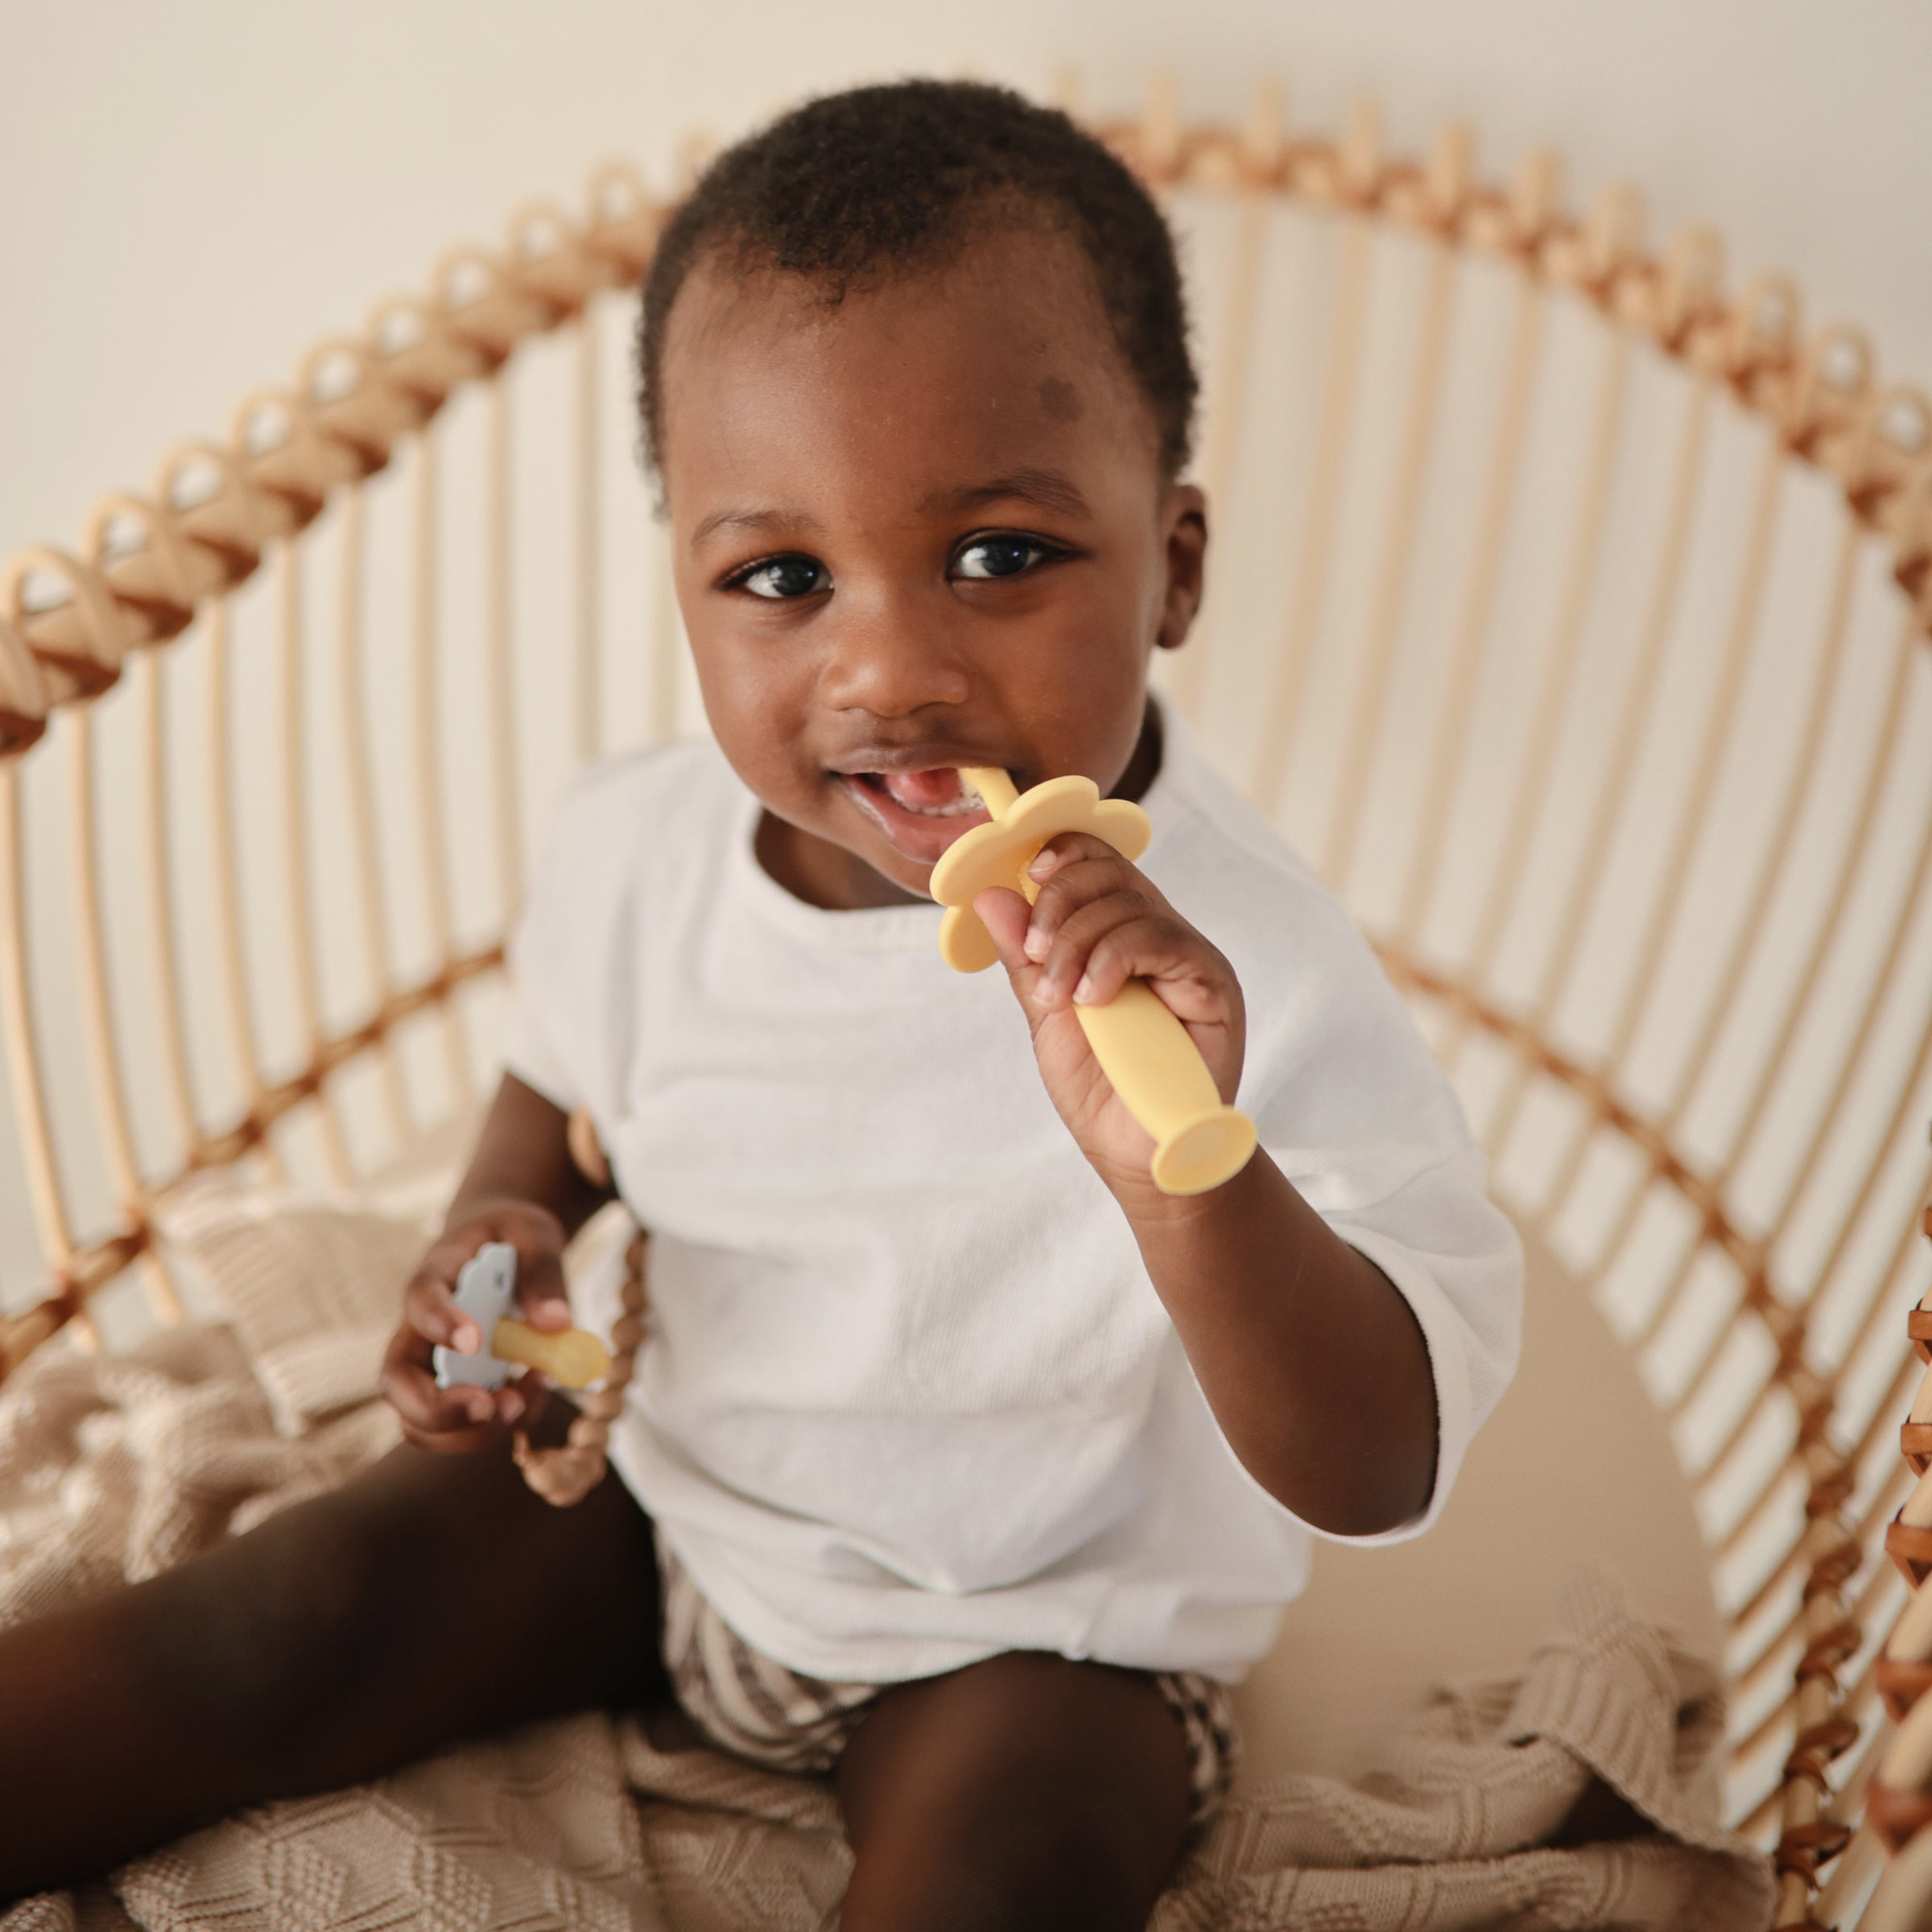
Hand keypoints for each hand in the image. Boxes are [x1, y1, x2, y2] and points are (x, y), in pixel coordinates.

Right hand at [379, 1199, 572, 1452]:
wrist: (500, 1246)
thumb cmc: (512, 1236)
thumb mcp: (534, 1233)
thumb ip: (543, 1271)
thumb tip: (556, 1323)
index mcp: (435, 1276)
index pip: (420, 1302)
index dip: (440, 1324)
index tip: (474, 1341)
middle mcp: (419, 1328)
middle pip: (397, 1382)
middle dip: (438, 1409)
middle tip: (491, 1406)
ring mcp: (431, 1366)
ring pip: (420, 1421)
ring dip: (470, 1430)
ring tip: (522, 1400)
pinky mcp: (455, 1390)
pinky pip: (462, 1427)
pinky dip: (500, 1425)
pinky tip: (535, 1389)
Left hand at [974, 831, 1245, 1191]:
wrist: (1139, 1158)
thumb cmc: (1100, 1091)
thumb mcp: (1047, 1017)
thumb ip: (1026, 959)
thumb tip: (992, 896)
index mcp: (1120, 937)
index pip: (1097, 865)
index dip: (1063, 854)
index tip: (1026, 875)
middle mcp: (1158, 937)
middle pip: (1112, 870)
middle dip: (1059, 900)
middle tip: (1035, 953)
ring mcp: (1189, 957)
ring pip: (1130, 902)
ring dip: (1077, 942)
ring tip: (1062, 997)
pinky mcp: (1212, 983)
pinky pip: (1160, 938)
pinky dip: (1114, 959)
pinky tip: (1094, 998)